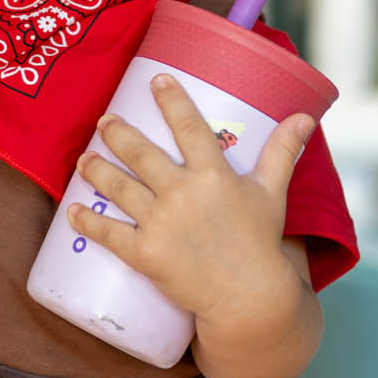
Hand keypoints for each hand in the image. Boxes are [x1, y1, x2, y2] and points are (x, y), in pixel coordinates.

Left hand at [68, 74, 314, 334]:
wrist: (248, 298)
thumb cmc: (259, 242)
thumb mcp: (272, 193)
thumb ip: (282, 152)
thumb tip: (305, 116)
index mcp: (214, 176)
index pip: (189, 128)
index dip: (172, 101)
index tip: (156, 79)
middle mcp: (183, 195)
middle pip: (141, 154)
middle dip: (117, 133)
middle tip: (103, 121)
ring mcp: (161, 224)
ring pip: (119, 188)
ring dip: (95, 170)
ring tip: (83, 158)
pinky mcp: (145, 254)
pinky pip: (109, 234)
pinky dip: (87, 221)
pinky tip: (71, 210)